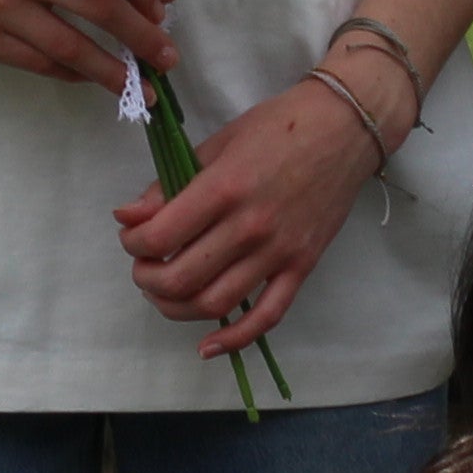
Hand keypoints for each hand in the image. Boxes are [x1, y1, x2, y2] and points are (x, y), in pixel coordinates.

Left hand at [114, 71, 389, 359]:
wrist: (345, 128)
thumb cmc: (279, 127)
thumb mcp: (218, 143)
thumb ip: (170, 185)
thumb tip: (127, 216)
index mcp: (224, 188)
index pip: (161, 235)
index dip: (134, 243)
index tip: (132, 237)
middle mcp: (249, 227)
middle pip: (181, 278)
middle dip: (148, 279)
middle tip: (144, 267)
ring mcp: (278, 252)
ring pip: (215, 303)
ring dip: (176, 308)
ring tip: (165, 293)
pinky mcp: (302, 266)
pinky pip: (267, 316)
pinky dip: (234, 339)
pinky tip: (207, 345)